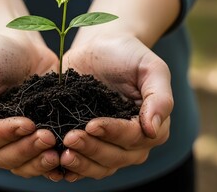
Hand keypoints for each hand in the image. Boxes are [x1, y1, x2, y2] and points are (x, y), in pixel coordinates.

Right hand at [0, 34, 63, 179]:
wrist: (24, 50)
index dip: (4, 135)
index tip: (27, 123)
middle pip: (3, 157)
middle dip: (26, 149)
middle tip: (48, 137)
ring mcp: (10, 145)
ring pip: (21, 165)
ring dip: (39, 161)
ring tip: (58, 151)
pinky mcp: (32, 144)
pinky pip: (38, 163)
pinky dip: (50, 165)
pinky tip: (65, 160)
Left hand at [60, 33, 172, 180]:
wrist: (100, 48)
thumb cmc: (128, 54)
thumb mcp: (151, 67)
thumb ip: (160, 97)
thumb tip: (152, 130)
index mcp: (152, 125)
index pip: (134, 138)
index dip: (114, 134)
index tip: (91, 125)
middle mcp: (133, 142)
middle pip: (116, 157)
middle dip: (93, 149)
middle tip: (70, 138)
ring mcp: (110, 145)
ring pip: (100, 166)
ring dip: (81, 163)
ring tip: (62, 154)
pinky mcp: (89, 143)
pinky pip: (83, 165)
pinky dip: (72, 169)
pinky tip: (57, 165)